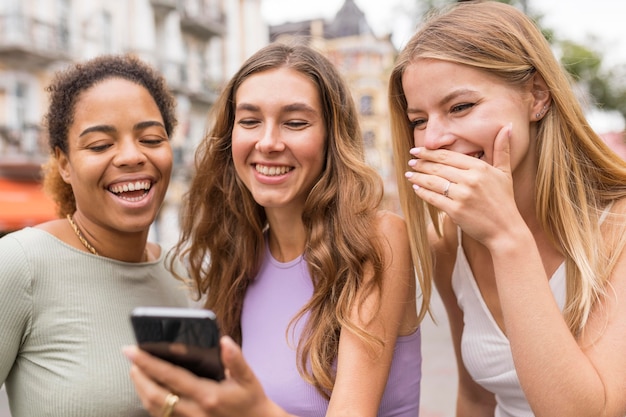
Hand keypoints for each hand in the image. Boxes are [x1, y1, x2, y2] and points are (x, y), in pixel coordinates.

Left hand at [124, 336, 285, 416]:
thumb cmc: (251, 401)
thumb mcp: (248, 379)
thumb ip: (235, 360)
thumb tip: (224, 341)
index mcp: (208, 395)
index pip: (170, 377)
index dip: (148, 362)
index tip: (133, 350)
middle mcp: (194, 412)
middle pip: (154, 395)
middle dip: (138, 375)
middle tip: (130, 357)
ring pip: (154, 408)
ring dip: (140, 388)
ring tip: (136, 370)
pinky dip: (149, 402)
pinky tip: (148, 390)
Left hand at [405, 123, 523, 248]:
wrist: (506, 230)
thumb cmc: (504, 200)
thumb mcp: (505, 173)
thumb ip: (502, 149)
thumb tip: (507, 126)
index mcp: (480, 168)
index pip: (448, 156)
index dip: (430, 152)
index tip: (417, 150)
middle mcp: (470, 180)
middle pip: (438, 167)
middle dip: (421, 163)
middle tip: (410, 161)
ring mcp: (462, 196)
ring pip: (433, 182)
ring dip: (418, 176)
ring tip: (409, 173)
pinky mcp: (456, 211)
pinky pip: (433, 198)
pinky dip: (422, 192)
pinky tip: (416, 187)